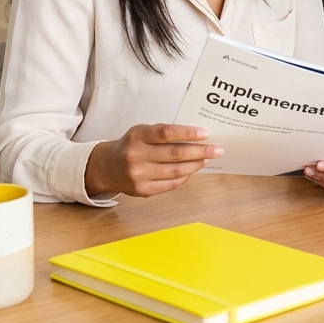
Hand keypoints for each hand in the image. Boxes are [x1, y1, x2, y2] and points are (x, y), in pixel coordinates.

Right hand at [84, 124, 221, 197]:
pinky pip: (170, 185)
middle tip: (217, 149)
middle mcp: (135, 156)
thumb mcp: (142, 132)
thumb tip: (197, 137)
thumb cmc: (131, 145)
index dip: (187, 133)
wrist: (106, 167)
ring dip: (195, 165)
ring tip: (207, 159)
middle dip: (200, 151)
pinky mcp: (141, 190)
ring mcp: (137, 175)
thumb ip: (164, 134)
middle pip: (174, 154)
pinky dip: (185, 177)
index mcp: (136, 136)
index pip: (165, 133)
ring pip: (175, 171)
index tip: (205, 133)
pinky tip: (193, 170)